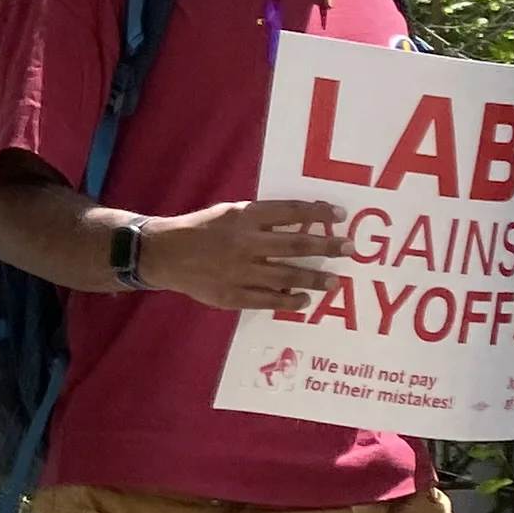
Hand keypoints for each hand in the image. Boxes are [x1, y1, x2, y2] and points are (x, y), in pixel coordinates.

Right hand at [138, 199, 350, 312]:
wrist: (165, 255)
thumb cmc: (202, 230)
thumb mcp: (230, 213)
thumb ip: (261, 218)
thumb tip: (300, 223)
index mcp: (244, 217)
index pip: (289, 212)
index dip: (316, 213)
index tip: (340, 215)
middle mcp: (245, 243)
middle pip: (294, 245)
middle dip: (326, 247)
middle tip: (349, 249)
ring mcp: (240, 271)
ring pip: (286, 276)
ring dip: (313, 278)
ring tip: (333, 281)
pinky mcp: (232, 295)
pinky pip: (268, 300)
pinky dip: (288, 300)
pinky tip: (303, 300)